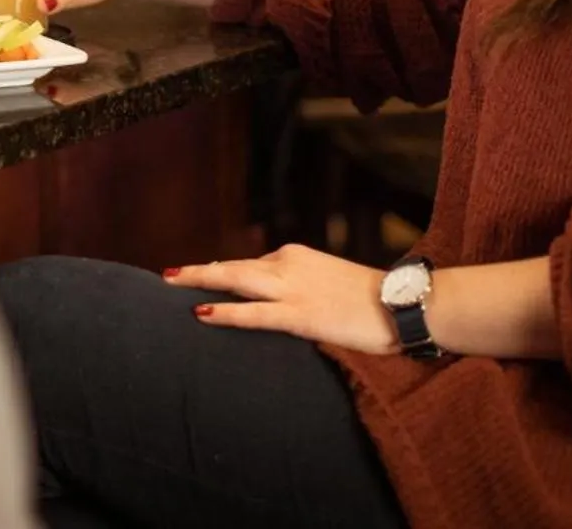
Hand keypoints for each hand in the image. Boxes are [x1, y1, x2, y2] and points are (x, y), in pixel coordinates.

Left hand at [163, 245, 398, 355]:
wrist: (404, 304)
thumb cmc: (371, 298)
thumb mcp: (329, 282)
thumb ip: (300, 285)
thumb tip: (271, 300)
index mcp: (295, 256)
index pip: (250, 266)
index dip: (222, 274)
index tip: (201, 278)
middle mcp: (288, 265)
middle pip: (233, 267)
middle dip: (198, 272)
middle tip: (167, 275)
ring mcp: (292, 289)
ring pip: (235, 281)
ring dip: (200, 281)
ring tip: (171, 284)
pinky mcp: (300, 315)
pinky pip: (254, 314)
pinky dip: (225, 312)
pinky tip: (201, 313)